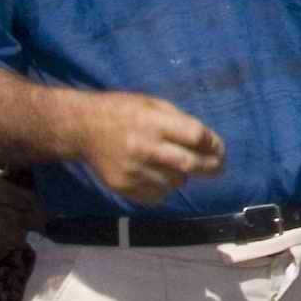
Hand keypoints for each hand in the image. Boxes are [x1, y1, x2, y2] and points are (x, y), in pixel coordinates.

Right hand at [69, 92, 222, 206]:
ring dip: (182, 176)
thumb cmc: (122, 111)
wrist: (82, 128)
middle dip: (212, 167)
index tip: (218, 148)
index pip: (196, 136)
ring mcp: (133, 170)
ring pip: (176, 183)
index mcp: (154, 122)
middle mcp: (145, 148)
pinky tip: (156, 176)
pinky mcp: (124, 187)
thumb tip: (208, 142)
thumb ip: (179, 121)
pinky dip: (164, 188)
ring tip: (173, 165)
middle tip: (219, 168)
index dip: (213, 143)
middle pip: (191, 164)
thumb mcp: (152, 104)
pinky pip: (157, 196)